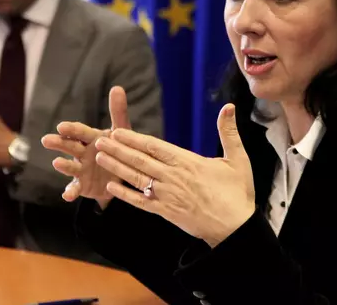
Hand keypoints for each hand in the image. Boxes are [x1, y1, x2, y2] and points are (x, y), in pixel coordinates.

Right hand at [42, 86, 128, 206]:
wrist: (120, 176)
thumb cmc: (117, 149)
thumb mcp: (120, 132)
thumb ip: (118, 112)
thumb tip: (117, 87)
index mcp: (92, 138)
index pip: (80, 132)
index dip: (71, 129)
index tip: (61, 126)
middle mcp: (83, 152)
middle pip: (70, 146)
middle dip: (59, 143)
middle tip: (46, 140)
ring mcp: (81, 169)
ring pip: (70, 166)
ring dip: (63, 165)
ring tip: (57, 163)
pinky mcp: (82, 185)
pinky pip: (74, 188)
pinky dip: (70, 191)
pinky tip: (67, 195)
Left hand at [95, 104, 254, 247]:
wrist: (234, 228)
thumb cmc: (238, 193)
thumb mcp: (238, 159)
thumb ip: (229, 133)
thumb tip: (229, 106)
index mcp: (188, 162)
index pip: (155, 146)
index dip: (134, 138)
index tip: (118, 130)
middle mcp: (173, 177)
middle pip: (140, 160)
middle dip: (118, 149)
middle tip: (99, 139)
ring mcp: (167, 195)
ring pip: (136, 178)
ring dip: (117, 167)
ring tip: (99, 157)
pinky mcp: (166, 212)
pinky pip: (140, 202)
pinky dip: (125, 194)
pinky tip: (111, 187)